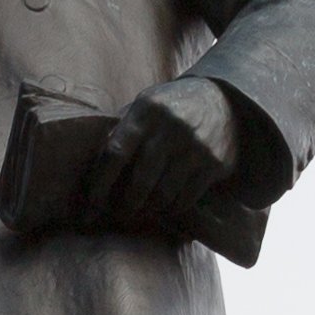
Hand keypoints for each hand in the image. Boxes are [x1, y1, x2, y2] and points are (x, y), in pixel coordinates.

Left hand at [85, 76, 244, 230]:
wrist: (222, 99)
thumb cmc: (170, 107)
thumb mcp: (144, 105)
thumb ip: (121, 130)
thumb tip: (94, 168)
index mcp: (146, 112)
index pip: (115, 154)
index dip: (101, 184)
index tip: (93, 203)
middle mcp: (171, 129)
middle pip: (140, 181)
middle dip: (126, 205)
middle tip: (119, 215)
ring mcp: (195, 147)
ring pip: (163, 194)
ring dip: (149, 209)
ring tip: (141, 211)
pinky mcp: (214, 164)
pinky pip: (186, 198)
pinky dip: (171, 208)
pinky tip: (165, 207)